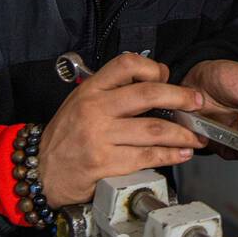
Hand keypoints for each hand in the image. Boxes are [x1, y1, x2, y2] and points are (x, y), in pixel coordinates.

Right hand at [38, 53, 207, 205]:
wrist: (41, 172)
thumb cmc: (65, 137)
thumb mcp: (81, 103)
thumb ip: (112, 92)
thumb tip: (155, 82)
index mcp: (91, 90)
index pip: (126, 64)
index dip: (152, 68)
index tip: (167, 77)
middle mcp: (95, 109)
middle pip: (147, 94)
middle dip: (180, 97)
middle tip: (197, 102)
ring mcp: (100, 137)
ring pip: (153, 129)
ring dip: (181, 133)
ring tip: (195, 136)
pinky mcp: (105, 163)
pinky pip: (146, 156)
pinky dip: (169, 155)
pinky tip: (180, 154)